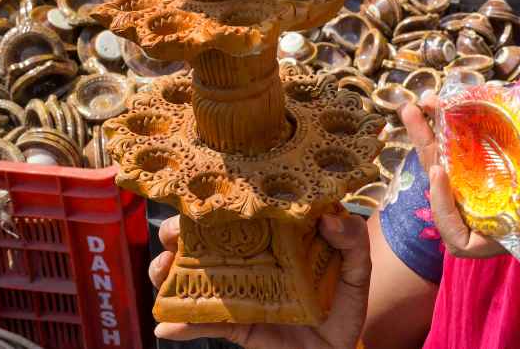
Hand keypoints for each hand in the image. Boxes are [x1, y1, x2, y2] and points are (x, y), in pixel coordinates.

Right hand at [148, 214, 369, 348]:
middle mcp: (249, 258)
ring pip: (191, 276)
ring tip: (162, 271)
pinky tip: (167, 324)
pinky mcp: (234, 324)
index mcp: (275, 237)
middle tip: (171, 235)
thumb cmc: (345, 302)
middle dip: (177, 232)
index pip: (241, 212)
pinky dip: (180, 324)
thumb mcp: (357, 268)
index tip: (198, 196)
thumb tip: (329, 218)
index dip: (215, 200)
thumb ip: (352, 240)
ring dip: (167, 271)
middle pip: (204, 239)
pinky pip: (203, 323)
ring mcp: (237, 291)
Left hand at [400, 100, 519, 348]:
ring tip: (428, 104)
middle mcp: (505, 223)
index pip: (461, 239)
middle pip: (453, 195)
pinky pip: (487, 169)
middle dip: (430, 152)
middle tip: (414, 109)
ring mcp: (511, 208)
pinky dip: (474, 144)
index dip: (443, 208)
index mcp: (516, 237)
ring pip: (465, 178)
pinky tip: (469, 117)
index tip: (440, 172)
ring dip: (445, 142)